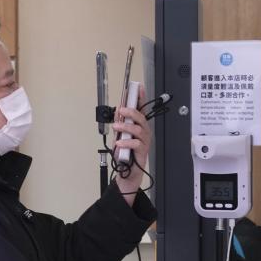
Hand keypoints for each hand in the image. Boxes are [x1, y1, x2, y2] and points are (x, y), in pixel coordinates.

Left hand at [113, 85, 151, 201]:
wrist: (126, 171)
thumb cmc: (125, 152)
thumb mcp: (119, 135)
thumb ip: (120, 123)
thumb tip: (118, 110)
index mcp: (138, 126)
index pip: (141, 110)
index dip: (140, 98)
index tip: (137, 88)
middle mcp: (143, 132)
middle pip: (142, 118)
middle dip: (132, 112)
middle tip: (122, 110)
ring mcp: (144, 141)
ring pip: (139, 130)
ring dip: (126, 126)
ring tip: (116, 127)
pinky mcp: (142, 151)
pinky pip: (136, 144)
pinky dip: (126, 142)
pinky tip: (119, 142)